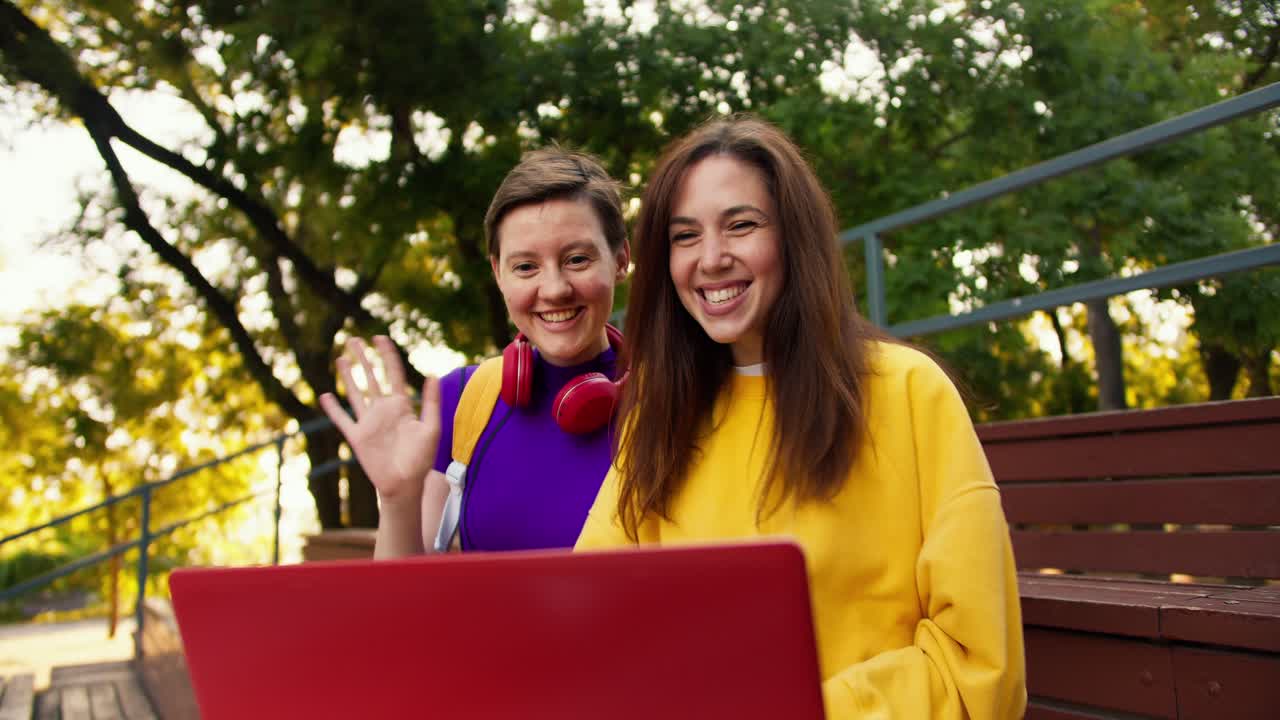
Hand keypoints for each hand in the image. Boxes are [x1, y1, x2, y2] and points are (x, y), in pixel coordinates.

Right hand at [319, 336, 440, 508]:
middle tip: (353, 339)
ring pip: (355, 393)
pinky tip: (325, 395)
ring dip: (348, 376)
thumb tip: (431, 374)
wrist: (405, 484)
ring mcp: (369, 422)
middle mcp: (384, 410)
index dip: (387, 355)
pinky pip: (342, 419)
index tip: (380, 338)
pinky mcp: (357, 436)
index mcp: (402, 406)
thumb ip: (431, 402)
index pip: (394, 374)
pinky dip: (333, 408)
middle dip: (364, 358)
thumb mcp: (431, 428)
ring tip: (341, 358)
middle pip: (372, 378)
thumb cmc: (422, 459)